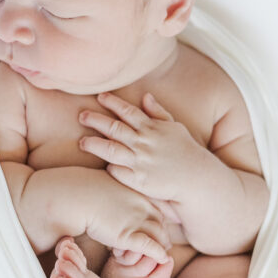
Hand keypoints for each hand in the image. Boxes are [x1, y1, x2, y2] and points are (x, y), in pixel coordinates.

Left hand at [78, 90, 197, 201]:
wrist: (197, 178)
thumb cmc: (185, 151)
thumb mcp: (174, 127)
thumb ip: (158, 112)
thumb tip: (145, 96)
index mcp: (152, 128)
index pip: (128, 111)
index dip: (112, 102)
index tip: (99, 96)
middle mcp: (144, 143)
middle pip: (114, 128)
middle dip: (96, 120)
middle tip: (81, 115)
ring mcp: (140, 162)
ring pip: (111, 150)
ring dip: (94, 144)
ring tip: (82, 142)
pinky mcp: (139, 181)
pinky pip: (118, 172)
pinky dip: (110, 167)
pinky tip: (103, 164)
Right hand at [85, 170, 171, 263]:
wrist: (77, 197)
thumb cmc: (86, 190)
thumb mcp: (110, 184)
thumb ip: (118, 191)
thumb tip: (113, 194)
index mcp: (139, 194)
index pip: (158, 210)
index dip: (159, 222)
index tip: (157, 230)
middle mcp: (142, 207)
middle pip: (162, 224)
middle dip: (163, 236)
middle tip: (162, 246)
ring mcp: (137, 221)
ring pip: (159, 237)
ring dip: (160, 246)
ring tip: (157, 255)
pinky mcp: (129, 236)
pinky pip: (151, 247)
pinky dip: (158, 253)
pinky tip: (161, 259)